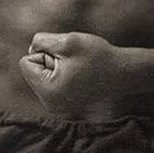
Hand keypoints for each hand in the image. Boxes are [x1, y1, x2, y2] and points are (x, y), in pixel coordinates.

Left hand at [18, 31, 140, 116]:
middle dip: (50, 63)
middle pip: (34, 73)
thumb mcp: (67, 41)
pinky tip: (85, 80)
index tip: (66, 58)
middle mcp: (52, 107)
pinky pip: (57, 88)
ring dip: (59, 71)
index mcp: (48, 92)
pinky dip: (67, 81)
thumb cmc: (99, 57)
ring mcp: (62, 111)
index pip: (26, 63)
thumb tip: (31, 49)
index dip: (44, 53)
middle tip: (75, 64)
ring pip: (46, 79)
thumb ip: (41, 41)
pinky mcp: (71, 111)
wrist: (127, 75)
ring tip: (81, 71)